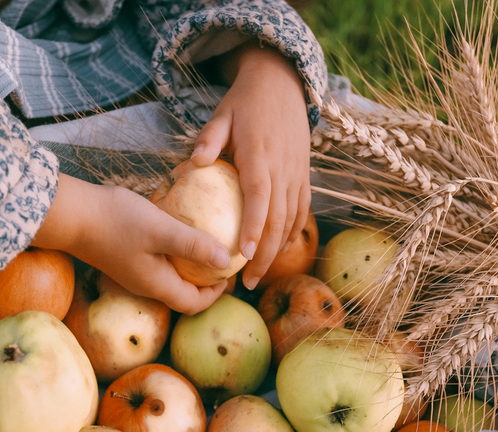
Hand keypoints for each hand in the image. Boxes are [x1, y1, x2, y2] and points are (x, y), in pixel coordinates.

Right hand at [32, 176, 228, 314]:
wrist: (70, 214)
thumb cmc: (115, 221)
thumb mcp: (161, 230)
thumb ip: (194, 246)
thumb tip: (226, 262)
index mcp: (157, 285)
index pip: (194, 303)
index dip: (216, 294)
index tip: (230, 273)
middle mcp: (146, 284)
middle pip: (184, 294)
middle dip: (206, 282)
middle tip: (222, 259)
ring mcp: (134, 272)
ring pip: (171, 278)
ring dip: (191, 267)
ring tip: (206, 244)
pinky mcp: (126, 257)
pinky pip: (158, 262)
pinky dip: (174, 254)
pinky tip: (179, 230)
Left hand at [190, 45, 310, 289]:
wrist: (281, 84)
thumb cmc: (244, 103)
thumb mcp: (221, 114)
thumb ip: (208, 139)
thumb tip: (193, 162)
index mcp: (260, 156)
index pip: (260, 198)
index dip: (255, 227)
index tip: (244, 254)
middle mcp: (283, 169)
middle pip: (278, 219)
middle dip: (266, 254)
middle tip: (247, 281)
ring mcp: (297, 173)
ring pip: (292, 220)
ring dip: (278, 250)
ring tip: (259, 274)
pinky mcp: (304, 175)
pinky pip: (302, 210)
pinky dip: (293, 233)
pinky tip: (280, 251)